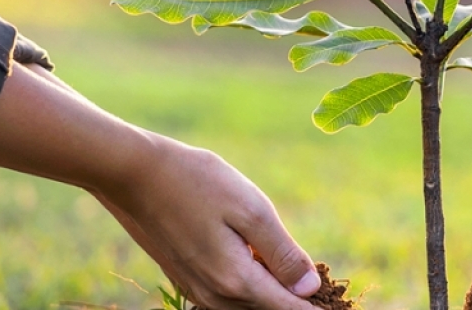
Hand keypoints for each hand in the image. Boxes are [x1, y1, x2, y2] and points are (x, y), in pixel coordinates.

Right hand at [0, 64, 320, 309]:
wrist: (134, 174)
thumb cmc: (196, 183)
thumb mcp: (250, 209)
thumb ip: (282, 252)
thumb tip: (310, 287)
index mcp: (237, 280)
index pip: (288, 309)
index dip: (316, 307)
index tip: (337, 303)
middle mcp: (215, 295)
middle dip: (296, 300)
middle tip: (326, 290)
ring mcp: (196, 289)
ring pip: (247, 306)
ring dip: (272, 293)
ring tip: (299, 277)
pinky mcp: (185, 278)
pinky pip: (227, 295)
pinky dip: (250, 286)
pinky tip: (260, 261)